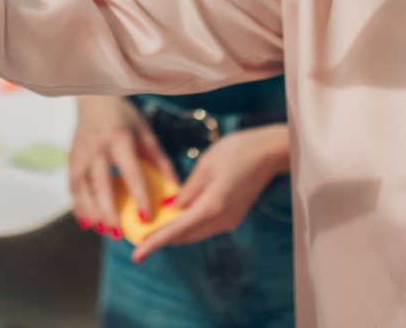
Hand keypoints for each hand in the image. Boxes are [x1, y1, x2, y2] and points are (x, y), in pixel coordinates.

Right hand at [69, 96, 177, 239]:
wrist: (95, 99)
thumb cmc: (125, 119)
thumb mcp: (146, 135)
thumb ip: (161, 162)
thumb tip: (177, 192)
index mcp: (119, 138)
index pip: (130, 171)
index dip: (139, 195)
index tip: (147, 217)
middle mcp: (97, 146)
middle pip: (100, 183)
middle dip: (108, 211)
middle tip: (118, 234)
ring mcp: (80, 152)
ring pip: (82, 187)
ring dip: (91, 212)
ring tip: (103, 231)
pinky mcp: (71, 157)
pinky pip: (72, 185)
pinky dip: (78, 205)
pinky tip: (88, 221)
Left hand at [133, 123, 290, 262]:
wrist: (268, 153)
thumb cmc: (236, 152)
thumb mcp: (205, 165)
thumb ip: (187, 190)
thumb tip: (171, 208)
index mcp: (213, 207)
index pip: (178, 230)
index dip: (156, 242)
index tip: (138, 253)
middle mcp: (222, 220)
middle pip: (186, 236)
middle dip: (162, 240)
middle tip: (139, 241)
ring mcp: (229, 220)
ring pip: (195, 233)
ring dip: (174, 233)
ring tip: (152, 231)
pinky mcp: (232, 216)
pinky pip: (204, 226)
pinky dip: (187, 225)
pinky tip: (174, 218)